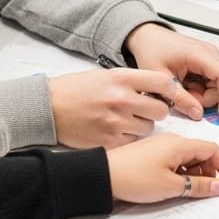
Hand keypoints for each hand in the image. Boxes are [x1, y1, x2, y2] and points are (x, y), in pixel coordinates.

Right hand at [48, 68, 178, 148]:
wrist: (48, 107)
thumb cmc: (75, 90)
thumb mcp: (105, 76)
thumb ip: (131, 82)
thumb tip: (156, 91)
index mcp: (122, 78)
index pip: (163, 83)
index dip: (170, 90)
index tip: (167, 95)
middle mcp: (122, 99)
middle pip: (161, 110)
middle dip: (155, 111)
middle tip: (144, 111)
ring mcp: (116, 122)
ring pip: (149, 129)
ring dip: (142, 126)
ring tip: (125, 121)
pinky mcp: (109, 141)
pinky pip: (133, 142)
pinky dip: (128, 138)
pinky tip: (115, 131)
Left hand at [105, 134, 218, 202]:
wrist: (102, 176)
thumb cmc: (134, 177)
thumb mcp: (171, 186)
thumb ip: (198, 186)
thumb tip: (218, 186)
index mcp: (179, 144)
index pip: (212, 149)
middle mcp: (171, 141)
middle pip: (201, 153)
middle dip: (209, 172)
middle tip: (208, 191)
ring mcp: (160, 147)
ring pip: (187, 158)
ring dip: (194, 174)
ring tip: (188, 192)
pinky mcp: (151, 154)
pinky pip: (174, 161)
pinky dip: (180, 173)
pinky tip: (174, 187)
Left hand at [124, 23, 218, 120]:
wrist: (147, 38)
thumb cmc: (152, 50)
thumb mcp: (162, 79)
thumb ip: (180, 98)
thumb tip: (197, 114)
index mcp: (201, 54)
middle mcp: (210, 54)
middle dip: (208, 98)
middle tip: (186, 98)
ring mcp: (210, 57)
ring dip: (203, 95)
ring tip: (182, 90)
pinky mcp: (207, 62)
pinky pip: (212, 82)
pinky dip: (200, 89)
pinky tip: (185, 86)